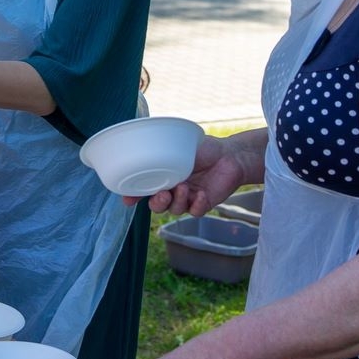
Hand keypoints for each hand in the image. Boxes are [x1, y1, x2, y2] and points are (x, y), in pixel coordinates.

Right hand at [124, 134, 246, 215]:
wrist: (230, 155)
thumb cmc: (203, 148)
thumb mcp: (178, 146)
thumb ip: (161, 151)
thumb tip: (144, 147)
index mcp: (162, 175)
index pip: (144, 188)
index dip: (134, 196)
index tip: (128, 200)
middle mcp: (172, 188)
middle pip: (157, 205)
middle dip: (156, 203)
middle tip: (163, 193)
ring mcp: (187, 198)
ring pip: (174, 209)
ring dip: (177, 201)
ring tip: (184, 187)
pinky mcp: (202, 204)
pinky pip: (194, 212)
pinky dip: (195, 205)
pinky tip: (200, 194)